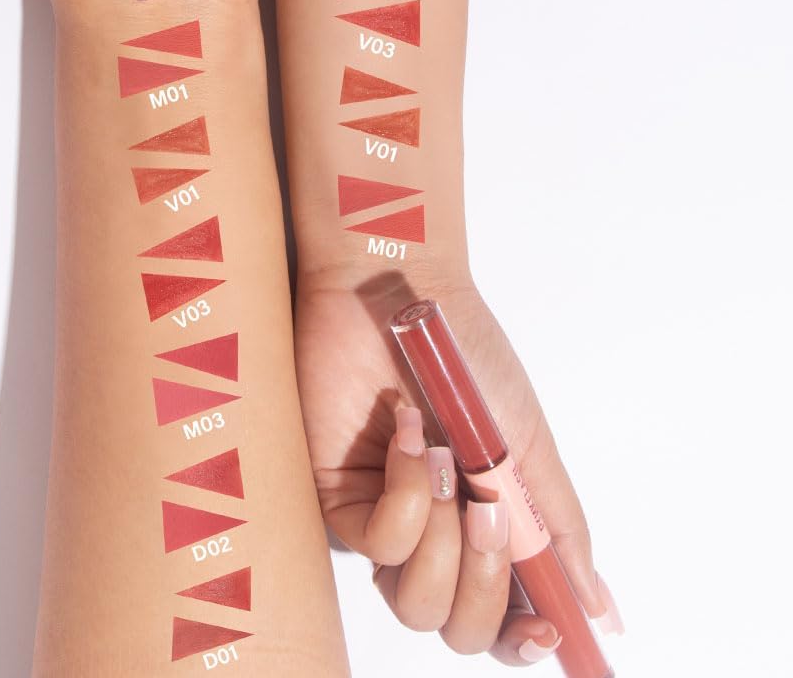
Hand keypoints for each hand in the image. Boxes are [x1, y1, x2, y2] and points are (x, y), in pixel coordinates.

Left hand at [297, 272, 620, 663]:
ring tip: (447, 460)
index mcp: (484, 528)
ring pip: (416, 603)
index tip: (550, 632)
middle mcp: (435, 535)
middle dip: (485, 585)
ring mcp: (385, 518)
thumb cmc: (468, 360)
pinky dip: (408, 490)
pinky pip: (378, 541)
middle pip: (459, 628)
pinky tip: (409, 434)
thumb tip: (600, 610)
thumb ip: (558, 529)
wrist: (406, 298)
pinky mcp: (339, 498)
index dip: (525, 640)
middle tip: (489, 513)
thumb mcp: (525, 445)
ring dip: (445, 538)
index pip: (503, 619)